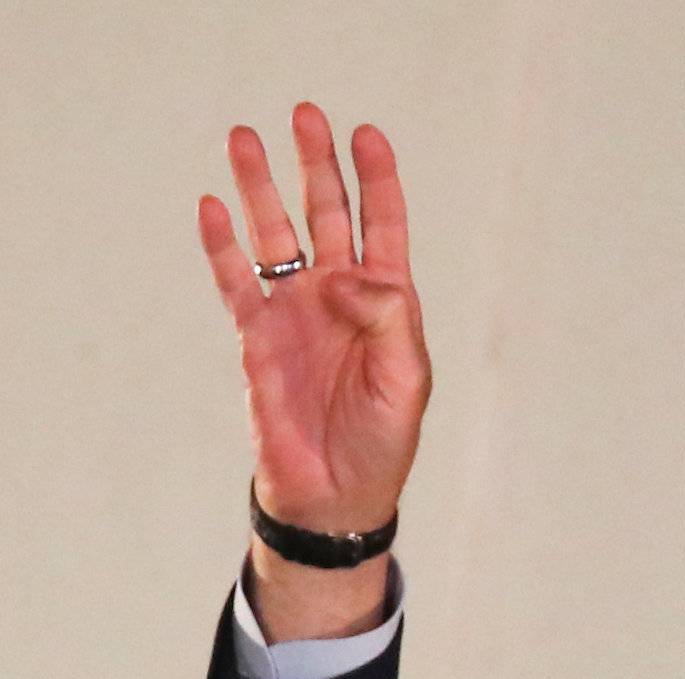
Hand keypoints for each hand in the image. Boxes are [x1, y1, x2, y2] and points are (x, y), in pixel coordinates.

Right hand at [198, 101, 428, 535]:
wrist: (335, 494)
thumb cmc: (383, 439)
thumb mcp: (407, 378)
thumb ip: (389, 319)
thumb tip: (349, 274)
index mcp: (387, 302)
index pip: (382, 226)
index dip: (377, 180)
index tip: (367, 134)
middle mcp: (339, 297)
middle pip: (326, 214)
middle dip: (316, 166)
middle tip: (306, 114)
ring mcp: (295, 312)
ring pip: (275, 235)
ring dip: (261, 189)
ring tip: (245, 137)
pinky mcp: (257, 337)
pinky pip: (235, 281)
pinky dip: (222, 245)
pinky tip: (213, 206)